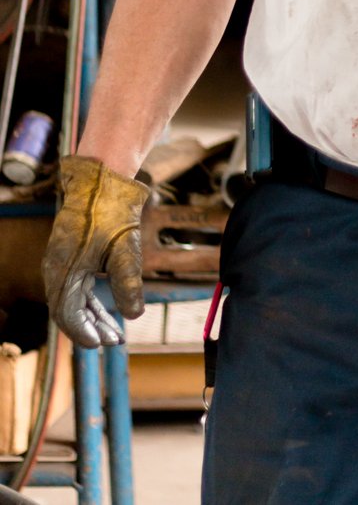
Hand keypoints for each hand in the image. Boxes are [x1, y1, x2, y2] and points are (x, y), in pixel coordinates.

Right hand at [42, 155, 149, 347]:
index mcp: (64, 270)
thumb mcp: (125, 249)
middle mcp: (56, 269)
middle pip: (68, 311)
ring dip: (91, 317)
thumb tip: (134, 315)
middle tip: (114, 341)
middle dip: (90, 329)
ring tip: (114, 331)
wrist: (100, 179)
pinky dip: (89, 301)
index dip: (85, 333)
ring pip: (72, 300)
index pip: (68, 315)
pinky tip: (106, 309)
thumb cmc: (111, 212)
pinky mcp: (69, 256)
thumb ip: (128, 283)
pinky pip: (75, 287)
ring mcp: (61, 263)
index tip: (103, 344)